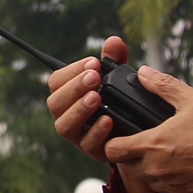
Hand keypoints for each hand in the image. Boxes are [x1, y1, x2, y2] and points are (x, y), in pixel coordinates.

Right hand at [45, 36, 154, 192]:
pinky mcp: (93, 151)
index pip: (56, 81)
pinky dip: (97, 132)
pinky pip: (88, 144)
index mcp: (68, 95)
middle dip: (74, 88)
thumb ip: (114, 60)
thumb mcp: (118, 78)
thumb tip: (114, 41)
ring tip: (97, 97)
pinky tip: (109, 119)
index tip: (94, 62)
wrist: (137, 134)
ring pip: (64, 126)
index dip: (72, 71)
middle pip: (55, 103)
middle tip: (94, 77)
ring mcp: (78, 136)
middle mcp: (67, 115)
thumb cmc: (120, 100)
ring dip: (79, 110)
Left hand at [102, 68, 192, 192]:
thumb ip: (164, 86)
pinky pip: (167, 190)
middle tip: (150, 140)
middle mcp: (156, 170)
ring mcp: (170, 186)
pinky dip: (171, 181)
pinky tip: (186, 166)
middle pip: (127, 165)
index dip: (114, 141)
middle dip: (132, 154)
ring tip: (171, 151)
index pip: (112, 150)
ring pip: (147, 179)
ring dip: (152, 168)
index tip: (123, 134)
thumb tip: (144, 72)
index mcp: (152, 145)